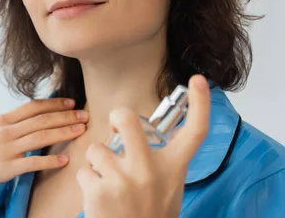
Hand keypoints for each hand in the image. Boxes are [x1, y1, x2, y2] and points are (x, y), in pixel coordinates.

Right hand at [0, 97, 88, 182]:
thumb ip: (18, 120)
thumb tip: (43, 111)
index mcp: (5, 119)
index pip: (34, 107)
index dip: (54, 104)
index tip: (72, 103)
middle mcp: (6, 131)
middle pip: (41, 120)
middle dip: (65, 117)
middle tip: (85, 116)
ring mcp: (7, 149)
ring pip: (40, 138)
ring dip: (63, 133)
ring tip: (80, 131)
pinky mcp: (7, 168)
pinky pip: (32, 163)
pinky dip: (49, 161)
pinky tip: (64, 160)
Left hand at [76, 75, 210, 217]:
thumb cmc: (148, 215)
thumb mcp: (166, 188)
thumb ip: (160, 162)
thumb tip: (142, 132)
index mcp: (173, 169)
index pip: (195, 132)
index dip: (200, 103)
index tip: (198, 80)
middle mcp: (151, 171)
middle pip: (129, 120)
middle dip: (118, 116)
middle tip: (118, 124)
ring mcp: (124, 180)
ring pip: (97, 148)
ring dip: (97, 162)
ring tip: (107, 181)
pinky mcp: (100, 191)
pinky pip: (84, 170)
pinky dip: (88, 181)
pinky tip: (98, 197)